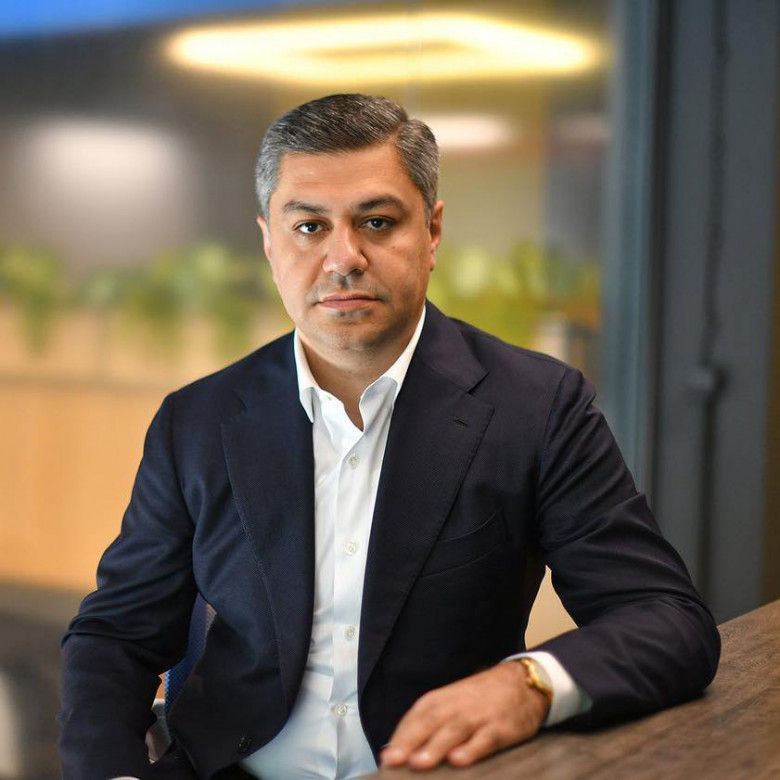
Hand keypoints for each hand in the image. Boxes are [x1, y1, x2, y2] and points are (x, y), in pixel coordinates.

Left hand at [380, 661, 549, 769]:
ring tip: (418, 763)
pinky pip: (484, 739)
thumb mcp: (453, 701)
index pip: (417, 717)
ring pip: (454, 730)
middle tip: (394, 761)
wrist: (522, 682)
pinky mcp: (500, 728)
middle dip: (410, 742)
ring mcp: (479, 716)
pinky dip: (471, 750)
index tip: (387, 758)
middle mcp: (457, 705)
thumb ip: (429, 722)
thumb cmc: (480, 698)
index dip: (401, 737)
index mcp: (442, 699)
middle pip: (430, 722)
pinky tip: (458, 761)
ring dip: (435, 747)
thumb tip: (400, 747)